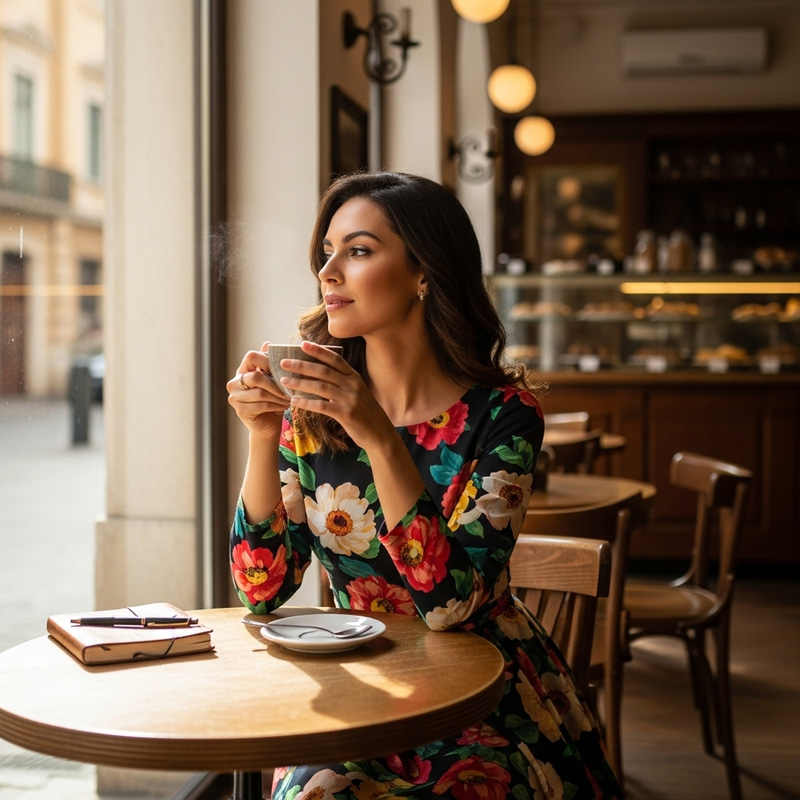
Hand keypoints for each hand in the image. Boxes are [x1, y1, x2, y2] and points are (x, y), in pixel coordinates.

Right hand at [227, 343, 289, 439]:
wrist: (269, 423)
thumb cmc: (274, 398)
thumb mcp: (274, 379)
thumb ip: (271, 363)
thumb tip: (267, 343)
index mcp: (243, 370)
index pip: (251, 356)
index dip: (268, 361)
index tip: (284, 369)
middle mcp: (234, 382)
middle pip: (255, 376)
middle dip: (276, 383)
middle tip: (289, 388)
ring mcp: (235, 397)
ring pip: (260, 392)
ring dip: (278, 396)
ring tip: (289, 398)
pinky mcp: (240, 410)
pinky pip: (261, 405)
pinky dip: (276, 405)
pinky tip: (284, 405)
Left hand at [280, 342, 395, 449]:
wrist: (380, 434)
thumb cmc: (365, 413)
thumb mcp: (357, 393)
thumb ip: (342, 383)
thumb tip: (319, 375)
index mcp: (354, 377)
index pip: (335, 359)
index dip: (319, 351)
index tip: (303, 344)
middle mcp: (352, 385)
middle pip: (324, 371)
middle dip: (302, 365)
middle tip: (284, 363)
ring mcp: (350, 399)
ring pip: (320, 387)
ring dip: (300, 383)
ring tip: (284, 381)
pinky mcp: (346, 414)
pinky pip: (322, 406)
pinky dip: (306, 403)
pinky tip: (294, 402)